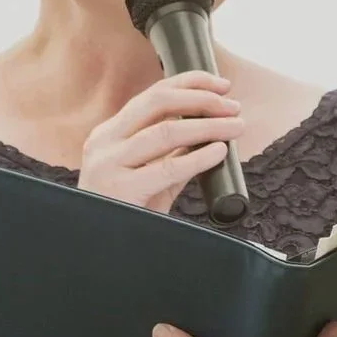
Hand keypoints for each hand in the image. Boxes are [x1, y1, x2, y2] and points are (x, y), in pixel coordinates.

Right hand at [76, 73, 244, 211]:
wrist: (100, 253)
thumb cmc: (128, 213)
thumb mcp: (148, 176)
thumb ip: (172, 154)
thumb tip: (212, 131)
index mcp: (108, 133)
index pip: (152, 94)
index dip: (190, 83)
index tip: (222, 85)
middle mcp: (104, 142)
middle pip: (158, 102)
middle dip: (202, 99)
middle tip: (233, 106)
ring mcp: (108, 165)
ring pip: (166, 131)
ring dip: (209, 125)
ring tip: (236, 127)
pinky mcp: (120, 190)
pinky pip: (167, 167)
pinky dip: (198, 157)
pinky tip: (219, 152)